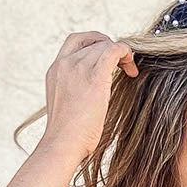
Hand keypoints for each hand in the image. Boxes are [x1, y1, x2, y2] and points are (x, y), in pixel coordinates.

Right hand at [42, 32, 138, 163]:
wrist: (63, 145)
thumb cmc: (67, 136)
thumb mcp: (65, 106)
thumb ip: (74, 91)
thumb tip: (91, 94)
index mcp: (55, 70)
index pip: (75, 41)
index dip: (95, 43)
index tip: (107, 57)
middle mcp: (64, 63)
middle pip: (93, 42)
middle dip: (111, 49)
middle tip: (123, 66)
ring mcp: (78, 67)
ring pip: (104, 45)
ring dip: (121, 53)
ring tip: (129, 69)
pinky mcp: (94, 76)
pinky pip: (114, 51)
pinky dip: (126, 53)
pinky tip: (132, 68)